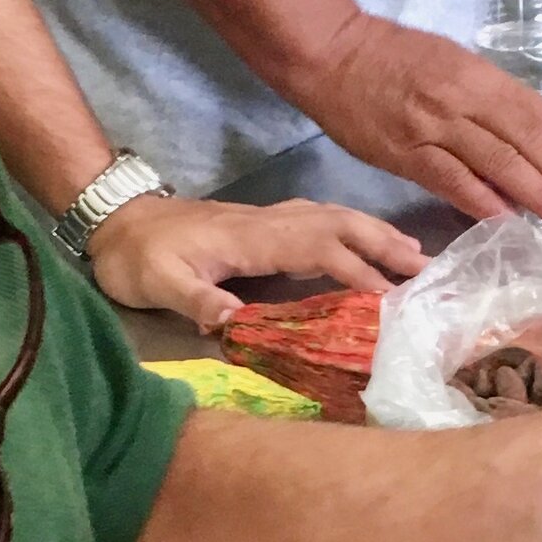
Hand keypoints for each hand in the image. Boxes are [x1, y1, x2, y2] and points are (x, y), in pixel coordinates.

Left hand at [86, 192, 422, 334]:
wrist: (115, 220)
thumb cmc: (136, 257)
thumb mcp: (157, 283)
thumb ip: (198, 300)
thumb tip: (240, 324)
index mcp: (251, 237)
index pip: (317, 248)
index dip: (356, 269)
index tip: (391, 296)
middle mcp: (268, 222)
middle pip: (338, 223)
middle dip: (383, 242)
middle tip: (427, 269)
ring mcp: (268, 220)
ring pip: (334, 217)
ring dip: (376, 233)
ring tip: (415, 256)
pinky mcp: (264, 225)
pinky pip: (321, 221)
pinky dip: (353, 229)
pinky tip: (369, 243)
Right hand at [298, 17, 541, 231]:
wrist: (331, 53)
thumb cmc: (393, 56)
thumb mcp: (451, 62)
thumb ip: (489, 98)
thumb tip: (528, 139)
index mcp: (480, 74)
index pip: (540, 113)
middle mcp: (464, 98)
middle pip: (528, 139)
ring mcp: (435, 126)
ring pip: (499, 162)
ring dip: (538, 193)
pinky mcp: (405, 153)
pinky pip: (453, 181)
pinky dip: (484, 202)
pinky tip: (510, 221)